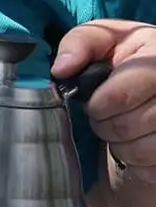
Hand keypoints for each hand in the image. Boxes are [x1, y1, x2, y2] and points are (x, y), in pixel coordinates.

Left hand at [52, 19, 155, 182]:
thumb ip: (79, 44)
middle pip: (126, 126)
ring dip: (119, 145)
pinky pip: (152, 168)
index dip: (98, 104)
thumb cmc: (129, 56)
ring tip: (119, 128)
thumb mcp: (105, 38)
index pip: (120, 96)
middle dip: (104, 124)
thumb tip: (60, 69)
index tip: (94, 101)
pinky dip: (137, 164)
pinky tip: (136, 144)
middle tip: (103, 115)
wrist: (155, 77)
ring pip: (141, 151)